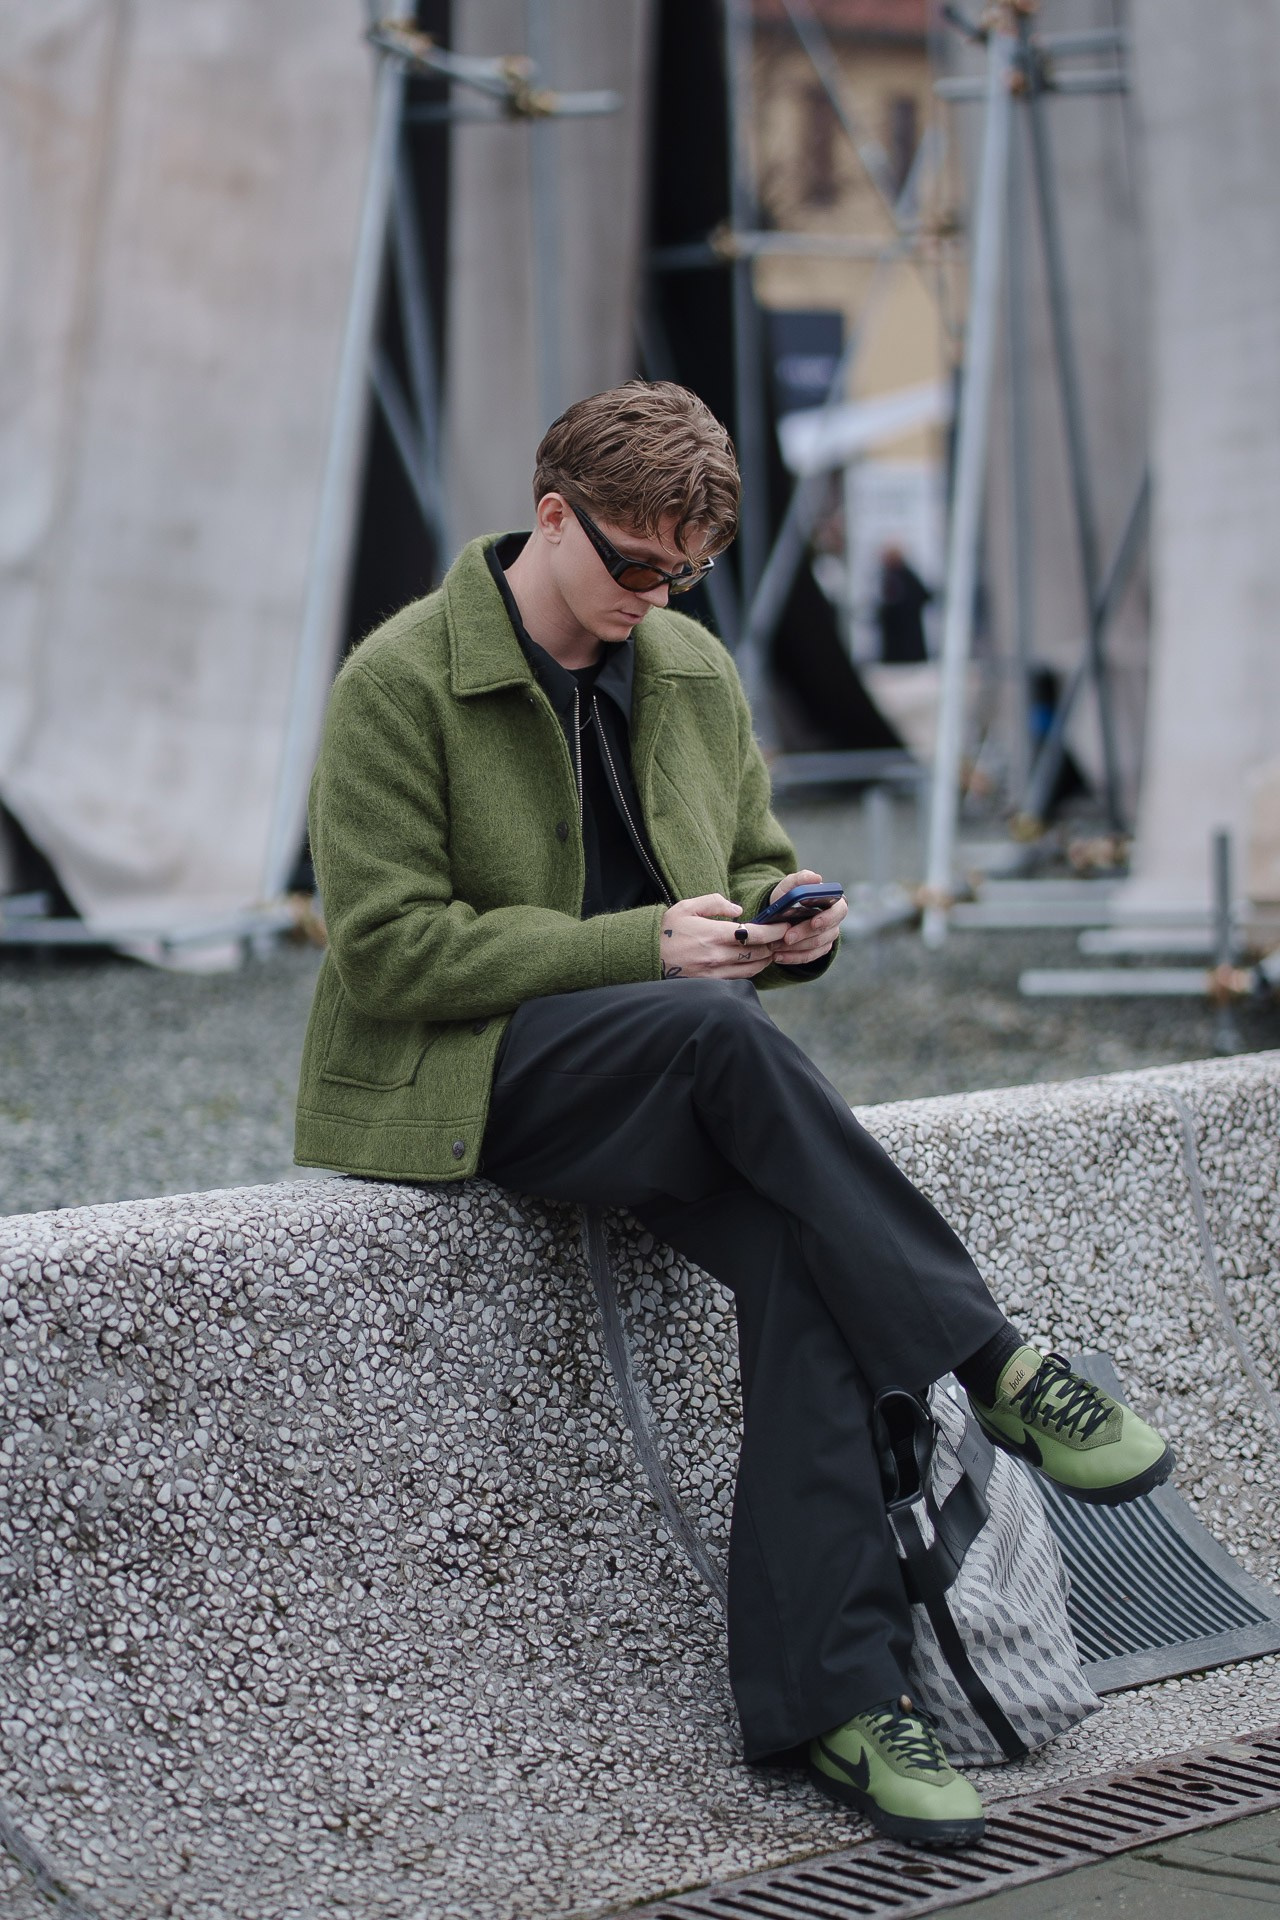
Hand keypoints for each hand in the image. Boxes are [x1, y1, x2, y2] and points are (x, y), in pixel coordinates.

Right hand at [659, 893, 788, 978]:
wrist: (646, 957)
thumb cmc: (666, 930)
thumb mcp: (686, 907)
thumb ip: (715, 903)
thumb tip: (739, 909)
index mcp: (714, 934)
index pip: (756, 935)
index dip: (776, 931)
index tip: (786, 926)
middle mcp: (717, 956)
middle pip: (759, 953)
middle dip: (774, 945)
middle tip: (783, 937)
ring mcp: (715, 973)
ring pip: (753, 968)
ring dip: (765, 958)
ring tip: (771, 948)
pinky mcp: (711, 984)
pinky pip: (740, 979)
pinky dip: (751, 970)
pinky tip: (753, 961)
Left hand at [768, 868, 846, 966]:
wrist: (779, 913)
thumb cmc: (788, 896)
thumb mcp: (789, 885)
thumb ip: (800, 879)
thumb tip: (816, 878)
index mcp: (833, 902)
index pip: (839, 910)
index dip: (827, 918)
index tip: (813, 922)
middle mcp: (834, 921)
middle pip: (825, 932)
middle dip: (805, 935)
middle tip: (787, 937)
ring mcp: (828, 937)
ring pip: (816, 946)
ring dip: (795, 948)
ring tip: (776, 946)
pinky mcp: (819, 950)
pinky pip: (809, 957)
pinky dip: (793, 957)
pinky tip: (778, 956)